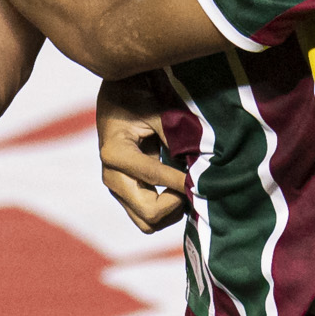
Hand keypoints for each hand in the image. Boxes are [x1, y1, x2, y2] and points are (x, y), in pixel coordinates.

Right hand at [97, 80, 188, 233]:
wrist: (118, 93)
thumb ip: (176, 136)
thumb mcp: (159, 110)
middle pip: (148, 213)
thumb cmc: (138, 95)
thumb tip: (201, 163)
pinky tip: (180, 191)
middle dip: (175, 204)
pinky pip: (146, 215)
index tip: (202, 179)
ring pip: (147, 222)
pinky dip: (167, 211)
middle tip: (192, 185)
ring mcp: (117, 186)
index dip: (182, 182)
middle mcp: (112, 175)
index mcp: (115, 152)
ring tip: (187, 189)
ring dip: (171, 212)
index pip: (153, 176)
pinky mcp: (124, 192)